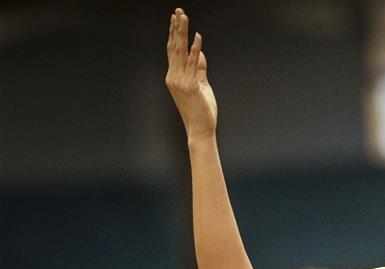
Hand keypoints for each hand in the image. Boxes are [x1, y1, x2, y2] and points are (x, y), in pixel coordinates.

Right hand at [165, 8, 216, 138]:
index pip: (172, 50)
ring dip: (183, 33)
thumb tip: (200, 53)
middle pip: (174, 47)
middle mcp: (174, 76)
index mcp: (174, 76)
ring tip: (184, 17)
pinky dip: (196, 49)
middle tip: (178, 11)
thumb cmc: (201, 110)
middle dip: (176, 28)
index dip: (173, 34)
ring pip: (181, 52)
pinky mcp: (190, 86)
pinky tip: (198, 37)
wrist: (200, 129)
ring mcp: (180, 81)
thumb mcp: (201, 86)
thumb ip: (200, 69)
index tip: (175, 19)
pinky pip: (193, 64)